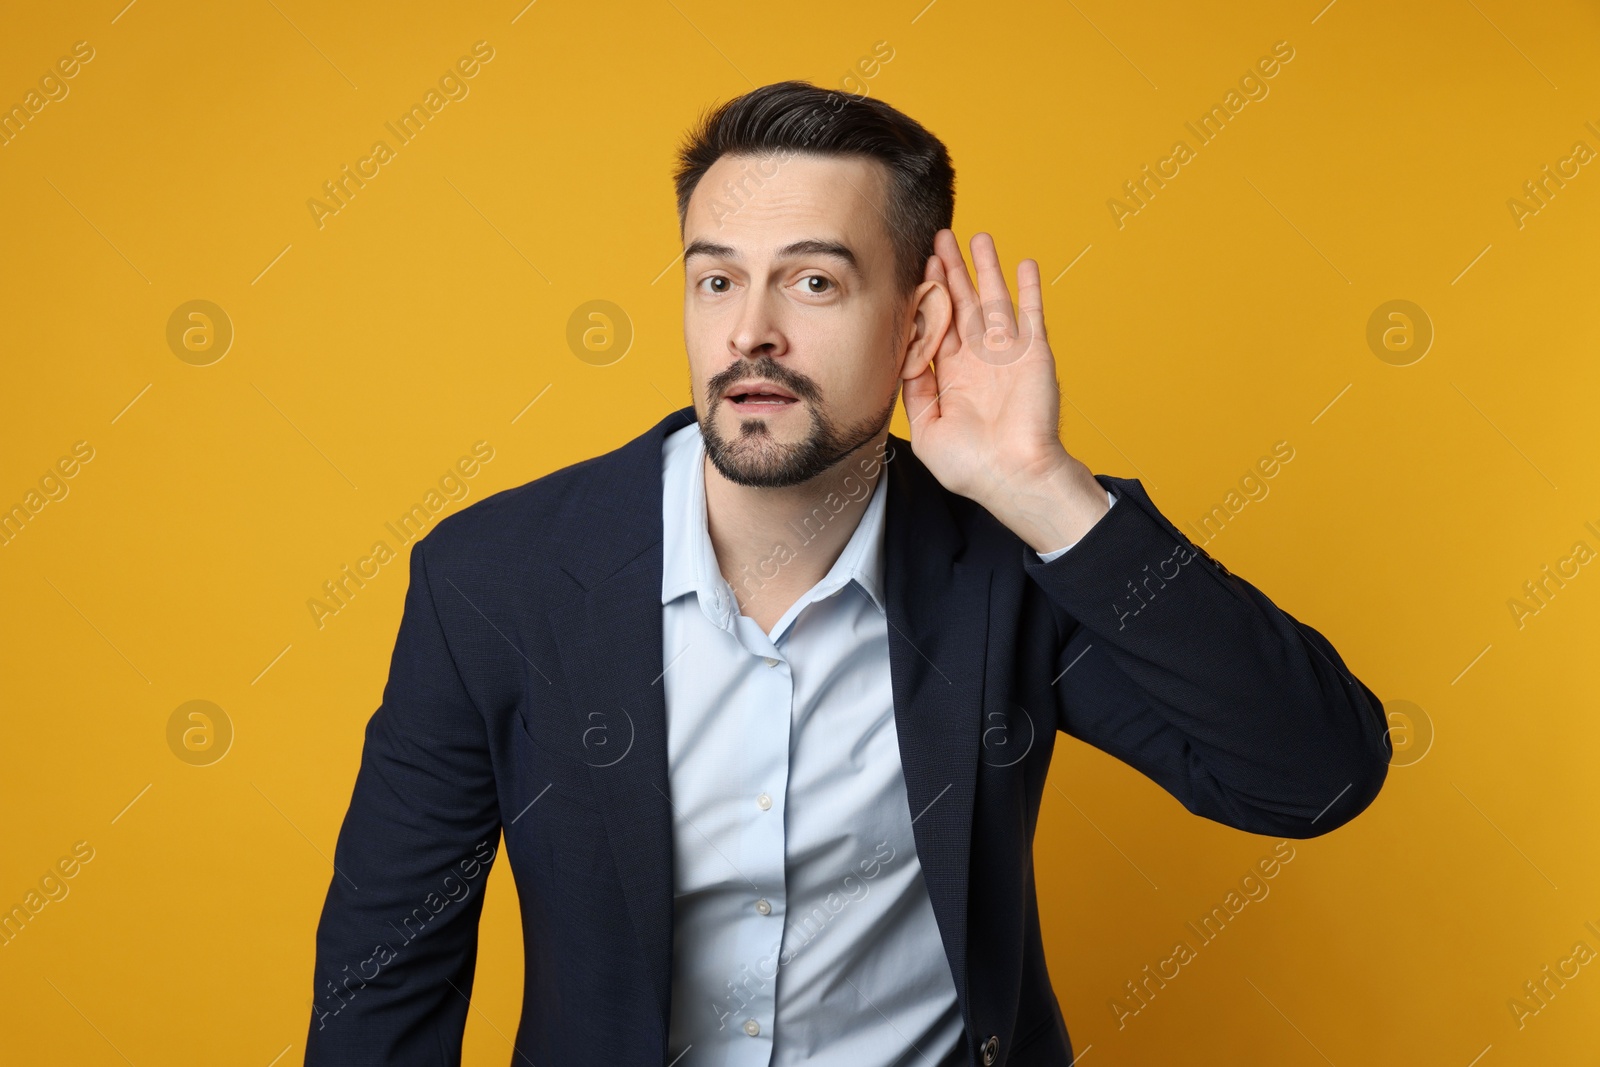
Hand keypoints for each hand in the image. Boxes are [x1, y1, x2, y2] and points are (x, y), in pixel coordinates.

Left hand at [902, 230, 1109, 552]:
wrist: (1013, 477)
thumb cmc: (970, 466)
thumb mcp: (925, 429)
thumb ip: (914, 392)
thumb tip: (902, 359)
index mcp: (952, 375)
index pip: (936, 325)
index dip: (928, 296)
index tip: (918, 268)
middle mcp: (979, 359)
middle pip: (962, 304)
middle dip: (950, 271)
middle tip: (940, 238)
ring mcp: (1007, 353)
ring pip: (994, 300)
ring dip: (986, 268)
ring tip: (977, 237)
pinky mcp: (1034, 353)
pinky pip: (1032, 313)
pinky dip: (1029, 288)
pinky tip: (1023, 263)